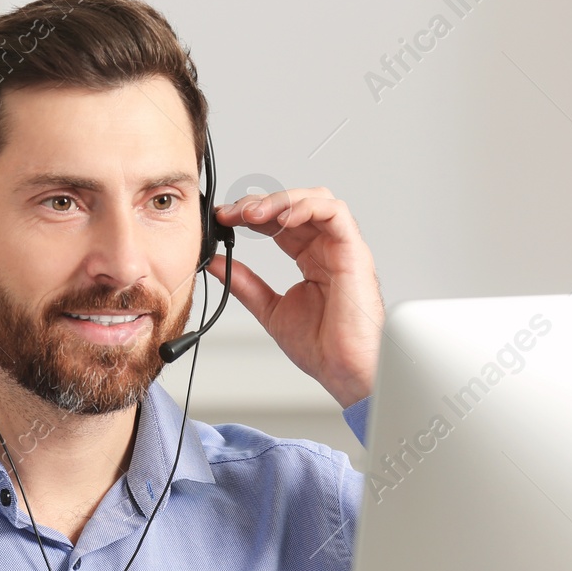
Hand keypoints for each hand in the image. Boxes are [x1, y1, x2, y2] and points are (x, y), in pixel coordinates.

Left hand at [209, 188, 382, 407]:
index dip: (251, 214)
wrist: (343, 370)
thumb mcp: (269, 309)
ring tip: (252, 213)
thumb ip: (244, 283)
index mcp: (310, 259)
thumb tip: (217, 262)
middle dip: (259, 203)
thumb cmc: (322, 347)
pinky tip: (281, 217)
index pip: (279, 222)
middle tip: (231, 213)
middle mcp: (327, 248)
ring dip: (280, 200)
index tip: (223, 219)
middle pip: (294, 204)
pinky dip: (306, 206)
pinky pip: (335, 213)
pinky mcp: (354, 252)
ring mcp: (341, 248)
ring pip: (315, 199)